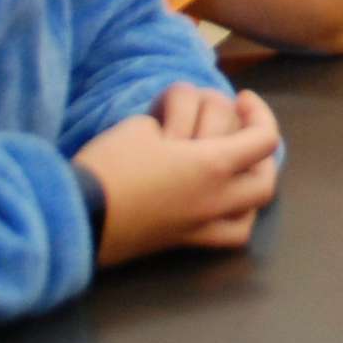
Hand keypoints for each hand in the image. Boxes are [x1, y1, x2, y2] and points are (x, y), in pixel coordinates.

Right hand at [73, 92, 280, 266]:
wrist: (75, 217)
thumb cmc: (110, 165)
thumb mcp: (142, 127)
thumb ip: (177, 129)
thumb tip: (183, 139)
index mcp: (213, 167)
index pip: (265, 140)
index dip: (260, 113)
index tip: (243, 99)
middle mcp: (216, 200)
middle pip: (266, 180)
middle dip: (263, 154)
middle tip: (243, 133)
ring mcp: (200, 226)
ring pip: (251, 214)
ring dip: (251, 188)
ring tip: (237, 168)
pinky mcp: (180, 243)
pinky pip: (225, 238)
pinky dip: (233, 220)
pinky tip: (219, 203)